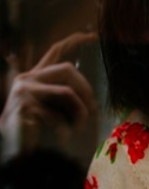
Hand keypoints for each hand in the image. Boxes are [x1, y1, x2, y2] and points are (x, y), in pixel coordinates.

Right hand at [0, 31, 97, 148]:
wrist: (15, 153)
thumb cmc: (39, 134)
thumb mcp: (56, 110)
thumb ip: (68, 97)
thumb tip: (91, 99)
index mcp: (35, 77)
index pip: (56, 50)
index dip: (75, 40)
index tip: (93, 35)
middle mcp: (27, 79)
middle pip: (67, 69)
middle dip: (85, 89)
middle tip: (92, 110)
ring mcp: (23, 91)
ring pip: (66, 92)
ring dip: (79, 112)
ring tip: (79, 127)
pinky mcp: (24, 106)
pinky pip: (57, 114)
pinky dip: (65, 128)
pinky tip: (62, 136)